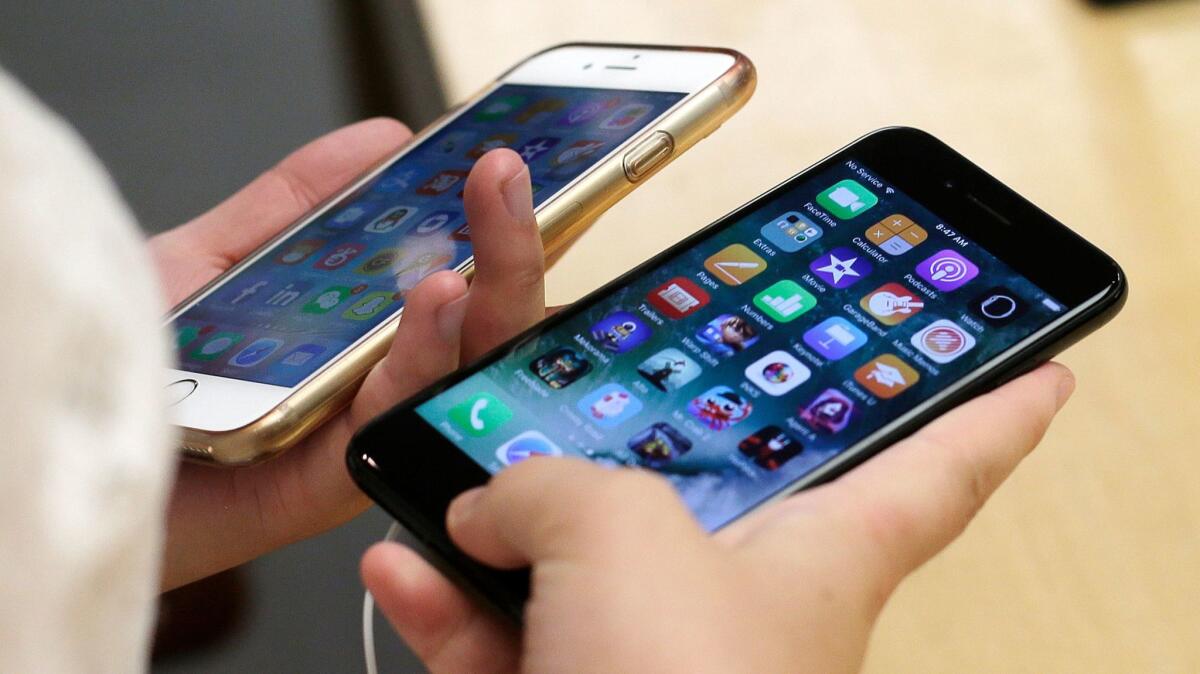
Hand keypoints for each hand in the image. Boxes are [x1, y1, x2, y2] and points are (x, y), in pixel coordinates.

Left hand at [151, 120, 547, 589]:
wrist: (77, 445)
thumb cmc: (134, 367)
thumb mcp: (215, 258)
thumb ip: (291, 205)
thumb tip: (381, 141)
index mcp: (362, 338)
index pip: (459, 281)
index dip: (492, 226)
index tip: (504, 165)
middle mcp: (372, 386)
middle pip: (477, 326)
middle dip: (509, 247)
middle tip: (506, 175)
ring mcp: (358, 435)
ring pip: (458, 373)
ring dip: (487, 298)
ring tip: (490, 231)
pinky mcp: (330, 483)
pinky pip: (393, 417)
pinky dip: (423, 355)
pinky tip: (438, 299)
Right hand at [363, 363, 1074, 672]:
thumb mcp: (623, 535)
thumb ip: (555, 486)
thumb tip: (488, 504)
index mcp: (821, 547)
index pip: (944, 466)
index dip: (997, 412)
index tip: (1042, 370)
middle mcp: (742, 597)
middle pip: (724, 493)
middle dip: (669, 441)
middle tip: (645, 385)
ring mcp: (653, 654)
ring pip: (587, 564)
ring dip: (510, 522)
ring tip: (460, 472)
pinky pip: (512, 637)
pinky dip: (453, 604)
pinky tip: (404, 566)